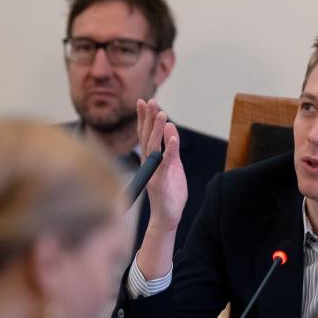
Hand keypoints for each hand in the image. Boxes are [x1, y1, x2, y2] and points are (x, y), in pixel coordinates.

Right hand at [137, 98, 186, 231]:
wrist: (168, 217)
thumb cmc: (170, 192)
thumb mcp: (173, 166)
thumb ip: (172, 148)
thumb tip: (170, 128)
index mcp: (151, 159)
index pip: (145, 134)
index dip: (144, 118)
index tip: (144, 101)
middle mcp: (149, 164)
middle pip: (146, 137)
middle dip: (148, 118)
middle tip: (151, 100)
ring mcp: (153, 172)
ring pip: (153, 147)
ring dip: (157, 129)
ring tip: (163, 113)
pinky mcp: (160, 182)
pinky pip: (164, 163)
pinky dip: (169, 149)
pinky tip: (173, 137)